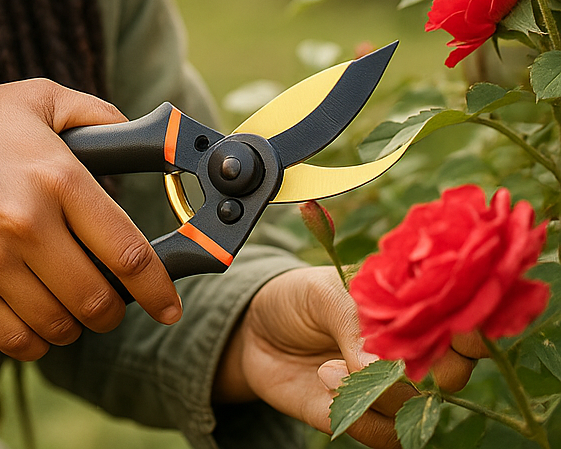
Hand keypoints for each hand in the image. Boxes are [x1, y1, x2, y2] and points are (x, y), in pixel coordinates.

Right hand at [0, 79, 181, 356]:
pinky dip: (36, 340)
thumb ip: (90, 112)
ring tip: (67, 302)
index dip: (159, 286)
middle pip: (99, 300)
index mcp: (56, 174)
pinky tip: (34, 318)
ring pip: (62, 326)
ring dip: (74, 324)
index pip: (127, 249)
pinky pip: (19, 341)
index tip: (168, 302)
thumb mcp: (25, 99)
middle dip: (113, 308)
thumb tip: (138, 133)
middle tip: (108, 296)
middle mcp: (30, 223)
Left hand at [213, 267, 486, 447]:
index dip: (470, 332)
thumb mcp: (321, 292)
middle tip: (395, 362)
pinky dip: (356, 415)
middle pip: (450, 375)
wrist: (254, 331)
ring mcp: (389, 389)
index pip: (460, 323)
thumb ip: (355, 323)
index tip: (462, 339)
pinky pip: (384, 435)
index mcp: (407, 309)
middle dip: (433, 373)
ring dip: (372, 391)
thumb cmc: (296, 297)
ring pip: (413, 409)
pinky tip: (324, 381)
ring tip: (327, 366)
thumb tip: (380, 366)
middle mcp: (408, 353)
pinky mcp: (364, 419)